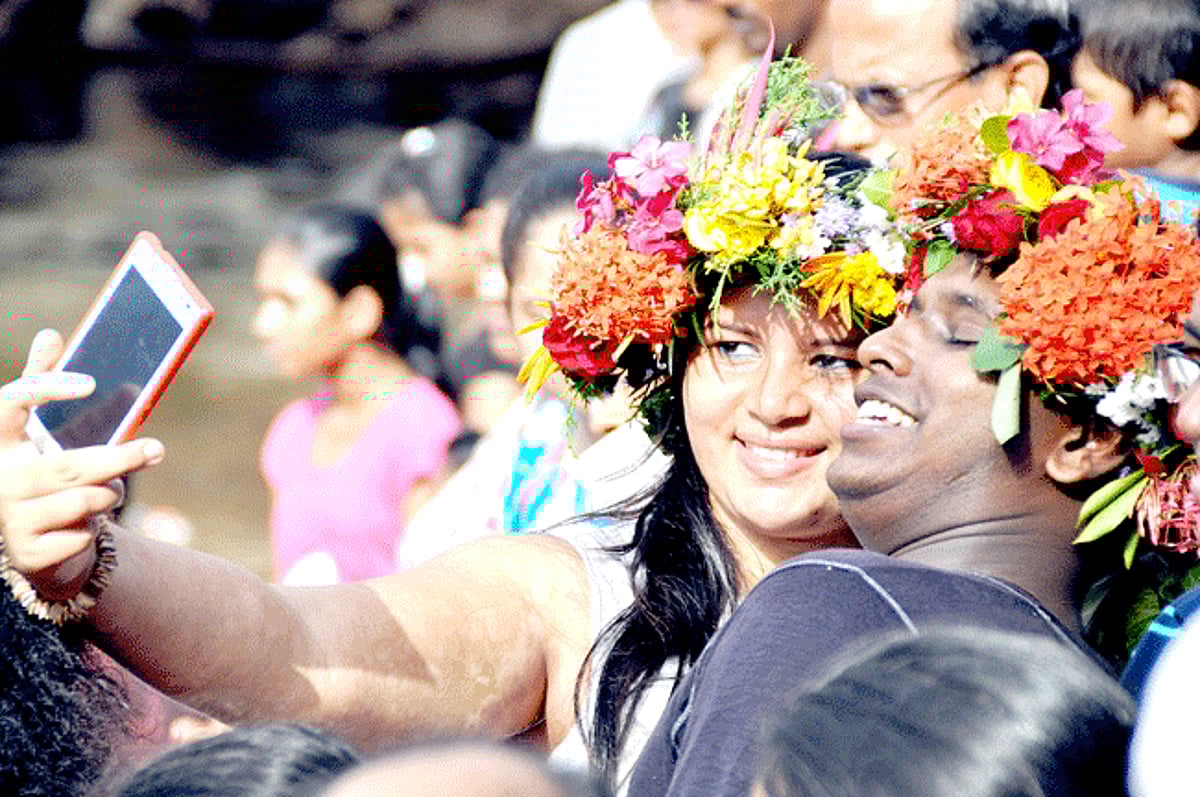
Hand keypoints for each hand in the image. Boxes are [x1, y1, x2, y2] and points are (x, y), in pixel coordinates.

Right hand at [0, 330, 163, 595]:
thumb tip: (49, 333)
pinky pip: (85, 533)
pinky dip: (96, 527)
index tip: (90, 382)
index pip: (13, 401)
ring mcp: (8, 519)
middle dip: (120, 459)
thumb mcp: (40, 431)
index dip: (47, 387)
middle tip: (156, 450)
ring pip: (84, 500)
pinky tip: (84, 527)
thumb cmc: (43, 472)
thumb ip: (43, 384)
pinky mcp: (27, 554)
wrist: (36, 543)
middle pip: (70, 464)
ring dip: (109, 495)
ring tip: (106, 494)